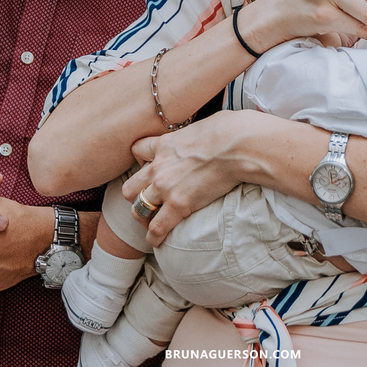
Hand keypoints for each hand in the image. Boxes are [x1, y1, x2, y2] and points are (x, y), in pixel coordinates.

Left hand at [125, 109, 268, 246]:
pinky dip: (154, 237)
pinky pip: (156, 227)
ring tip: (152, 223)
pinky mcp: (178, 204)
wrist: (236, 144)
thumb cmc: (227, 130)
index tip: (150, 168)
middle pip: (130, 186)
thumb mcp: (201, 125)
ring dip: (144, 217)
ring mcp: (165, 187)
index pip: (137, 150)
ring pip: (138, 208)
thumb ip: (193, 135)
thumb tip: (208, 133)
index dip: (141, 161)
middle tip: (149, 201)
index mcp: (163, 145)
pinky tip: (157, 241)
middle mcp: (158, 167)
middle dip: (136, 195)